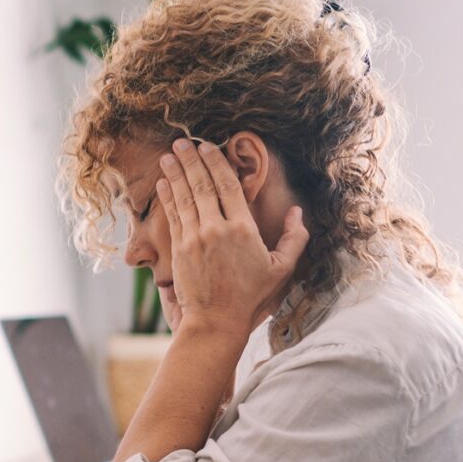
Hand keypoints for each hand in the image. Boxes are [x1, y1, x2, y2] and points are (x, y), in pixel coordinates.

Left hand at [157, 139, 307, 337]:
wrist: (216, 320)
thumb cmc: (251, 296)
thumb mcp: (281, 268)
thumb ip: (295, 239)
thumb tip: (298, 212)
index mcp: (243, 229)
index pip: (228, 186)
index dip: (216, 163)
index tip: (207, 147)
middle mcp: (216, 229)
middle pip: (202, 185)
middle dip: (191, 160)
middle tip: (182, 141)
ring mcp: (195, 238)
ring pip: (184, 197)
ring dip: (176, 173)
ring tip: (169, 154)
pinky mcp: (179, 249)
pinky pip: (173, 215)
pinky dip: (168, 196)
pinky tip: (163, 182)